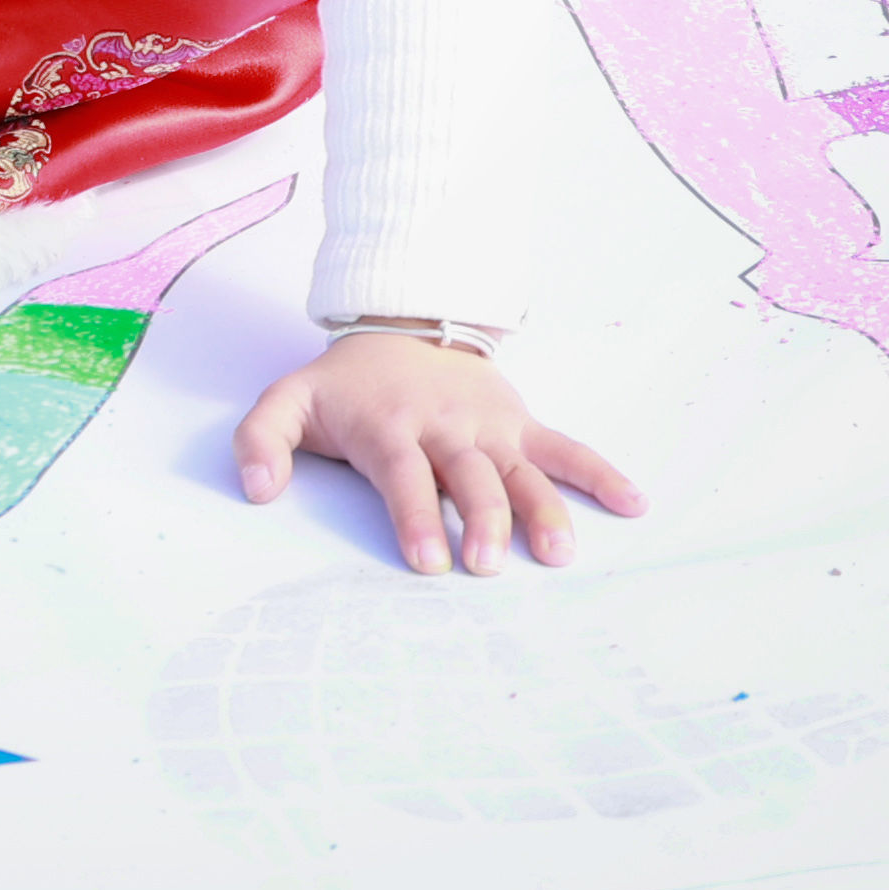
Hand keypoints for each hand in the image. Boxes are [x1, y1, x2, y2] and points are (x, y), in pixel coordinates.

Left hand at [234, 332, 646, 574]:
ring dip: (543, 510)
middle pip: (470, 478)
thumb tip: (256, 489)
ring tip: (558, 553)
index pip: (403, 475)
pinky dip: (599, 473)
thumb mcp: (288, 400)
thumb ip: (262, 440)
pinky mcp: (519, 422)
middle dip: (481, 521)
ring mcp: (488, 424)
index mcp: (389, 425)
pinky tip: (632, 503)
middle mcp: (445, 425)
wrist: (400, 324)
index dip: (416, 516)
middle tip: (487, 566)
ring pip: (521, 471)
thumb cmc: (344, 384)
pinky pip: (564, 448)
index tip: (426, 561)